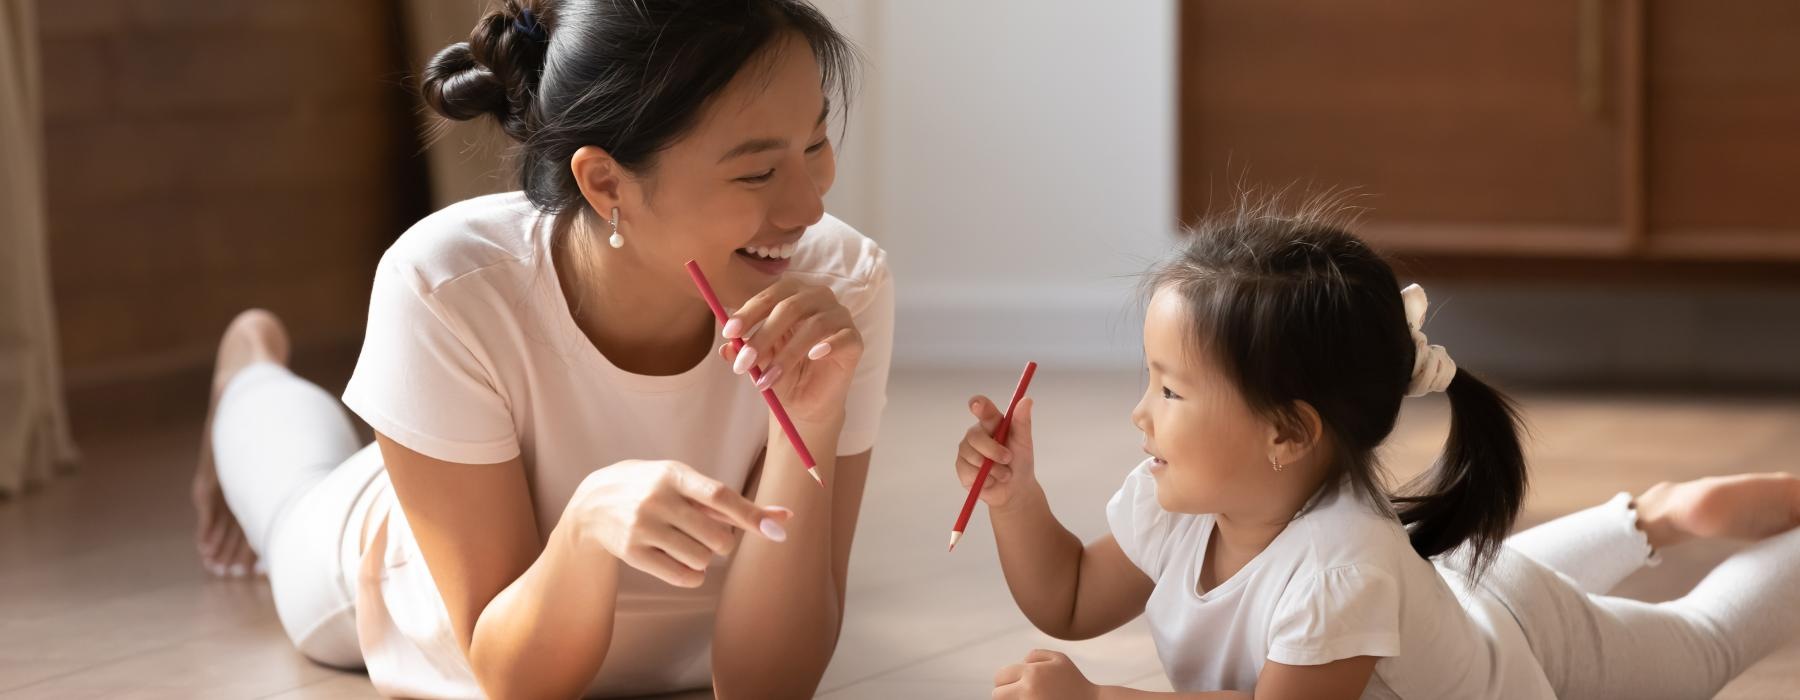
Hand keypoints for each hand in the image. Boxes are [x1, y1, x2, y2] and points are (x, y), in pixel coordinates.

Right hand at [566, 460, 792, 587]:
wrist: (593, 504)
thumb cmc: (654, 489)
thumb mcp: (685, 482)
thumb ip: (732, 502)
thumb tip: (786, 517)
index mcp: (674, 475)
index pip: (720, 496)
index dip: (752, 515)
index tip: (779, 530)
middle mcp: (657, 499)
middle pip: (717, 538)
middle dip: (723, 543)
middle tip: (708, 534)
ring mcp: (642, 527)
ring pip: (702, 560)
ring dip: (705, 559)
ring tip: (687, 544)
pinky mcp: (633, 553)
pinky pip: (683, 577)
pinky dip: (694, 576)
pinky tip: (683, 563)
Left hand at [717, 278, 862, 423]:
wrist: (805, 401)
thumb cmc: (781, 371)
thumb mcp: (757, 361)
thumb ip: (742, 350)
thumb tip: (726, 349)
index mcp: (793, 294)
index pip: (771, 295)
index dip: (749, 312)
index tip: (728, 333)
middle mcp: (818, 298)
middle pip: (791, 307)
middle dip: (763, 336)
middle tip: (744, 364)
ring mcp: (839, 317)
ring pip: (814, 325)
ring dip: (787, 354)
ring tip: (766, 380)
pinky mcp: (854, 339)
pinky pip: (843, 337)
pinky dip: (827, 345)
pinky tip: (812, 357)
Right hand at [954, 394, 1037, 509]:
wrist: (1016, 490)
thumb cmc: (1020, 462)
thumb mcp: (1024, 442)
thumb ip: (1022, 422)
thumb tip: (1027, 400)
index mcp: (991, 422)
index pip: (981, 408)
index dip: (978, 405)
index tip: (977, 405)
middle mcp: (976, 433)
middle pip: (975, 436)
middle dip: (993, 450)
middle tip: (1008, 458)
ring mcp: (966, 450)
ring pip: (973, 456)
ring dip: (993, 469)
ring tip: (1003, 473)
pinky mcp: (962, 468)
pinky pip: (969, 471)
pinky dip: (985, 479)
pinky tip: (991, 480)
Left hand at [993, 649, 1098, 699]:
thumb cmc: (1074, 682)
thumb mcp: (1059, 659)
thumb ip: (1035, 655)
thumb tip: (1019, 664)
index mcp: (1032, 673)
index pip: (1000, 677)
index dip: (1006, 680)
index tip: (1015, 684)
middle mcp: (1028, 691)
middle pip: (997, 695)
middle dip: (1005, 694)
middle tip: (1020, 694)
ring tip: (1028, 698)